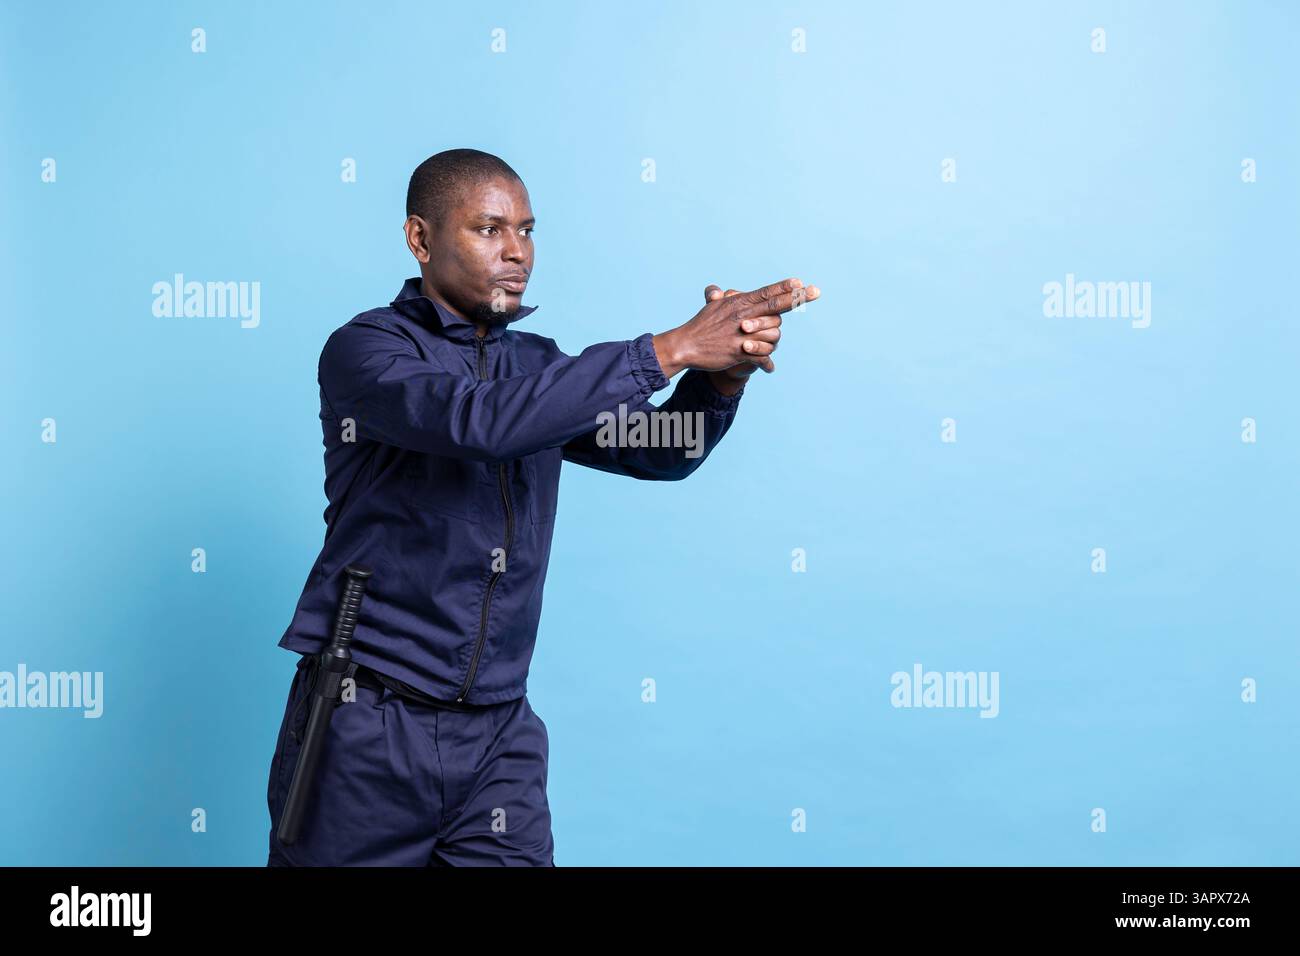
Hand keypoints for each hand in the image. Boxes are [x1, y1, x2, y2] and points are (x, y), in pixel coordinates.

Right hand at [652, 277, 819, 378]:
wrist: (685, 346)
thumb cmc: (700, 327)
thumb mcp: (713, 307)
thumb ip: (724, 300)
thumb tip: (722, 292)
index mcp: (738, 303)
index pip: (766, 292)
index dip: (784, 287)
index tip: (801, 282)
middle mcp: (743, 315)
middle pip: (775, 306)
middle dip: (797, 299)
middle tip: (817, 292)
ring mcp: (742, 334)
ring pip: (772, 334)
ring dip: (772, 340)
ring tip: (763, 345)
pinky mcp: (738, 352)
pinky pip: (761, 357)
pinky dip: (766, 364)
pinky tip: (770, 368)